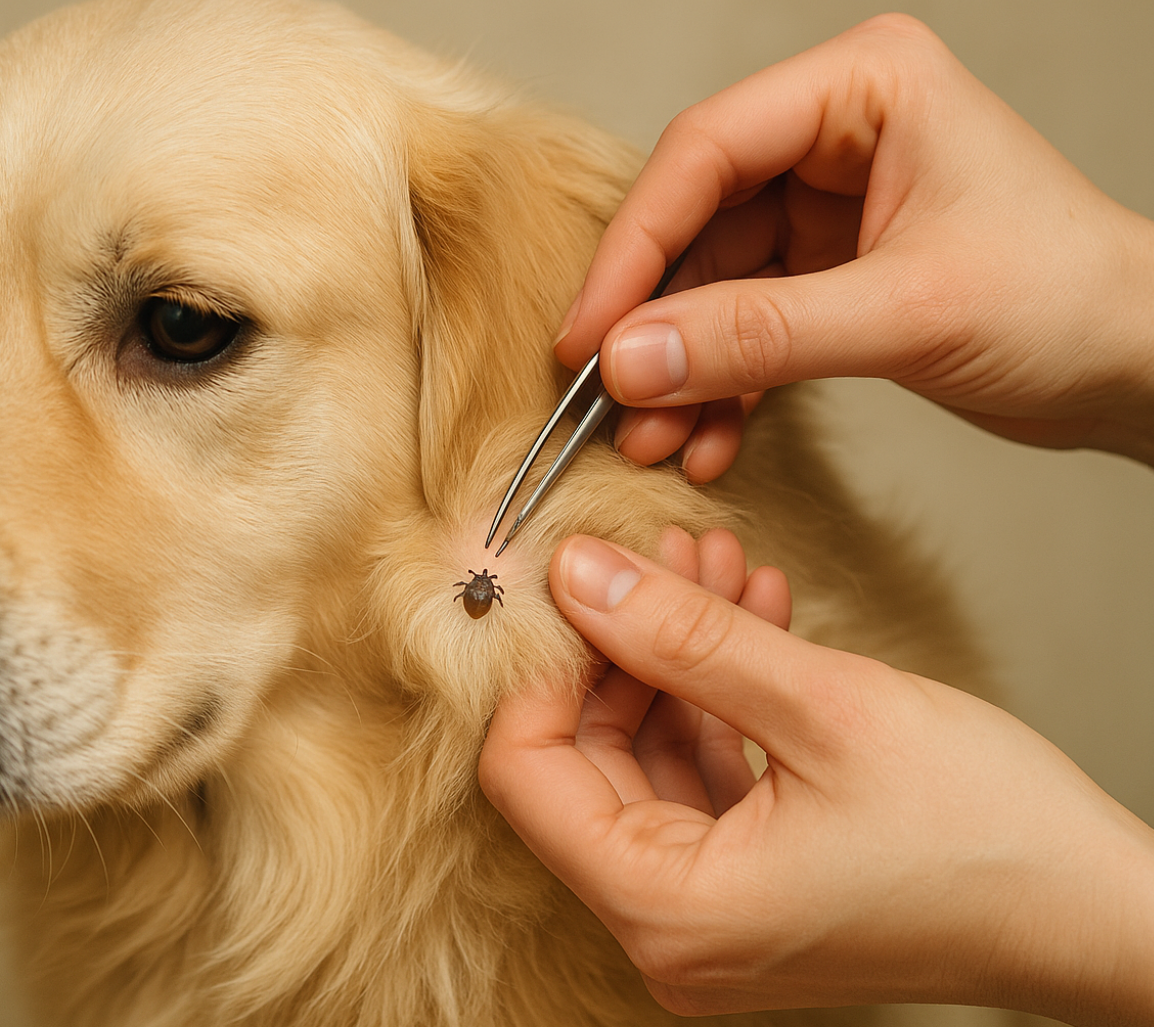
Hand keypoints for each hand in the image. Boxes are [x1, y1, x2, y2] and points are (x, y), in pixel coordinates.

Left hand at [479, 528, 1153, 1024]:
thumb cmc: (989, 835)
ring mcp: (712, 918)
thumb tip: (574, 573)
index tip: (578, 582)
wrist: (1102, 915)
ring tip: (715, 563)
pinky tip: (752, 618)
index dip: (542, 667)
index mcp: (667, 910)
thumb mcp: (824, 708)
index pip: (524, 773)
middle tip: (661, 550)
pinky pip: (700, 782)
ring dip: (674, 659)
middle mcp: (670, 933)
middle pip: (582, 762)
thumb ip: (683, 636)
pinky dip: (716, 702)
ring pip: (645, 761)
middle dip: (620, 645)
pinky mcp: (752, 892)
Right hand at [555, 14, 1153, 481]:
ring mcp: (829, 206)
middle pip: (696, 220)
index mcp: (861, 89)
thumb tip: (630, 360)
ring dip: (679, 368)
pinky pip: (746, 324)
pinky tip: (707, 441)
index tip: (589, 335)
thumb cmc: (1071, 299)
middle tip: (606, 398)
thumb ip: (760, 335)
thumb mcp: (906, 313)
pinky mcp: (830, 272)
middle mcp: (835, 135)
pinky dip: (722, 384)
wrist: (1140, 367)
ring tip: (652, 442)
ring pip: (712, 284)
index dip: (636, 247)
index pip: (706, 153)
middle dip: (653, 321)